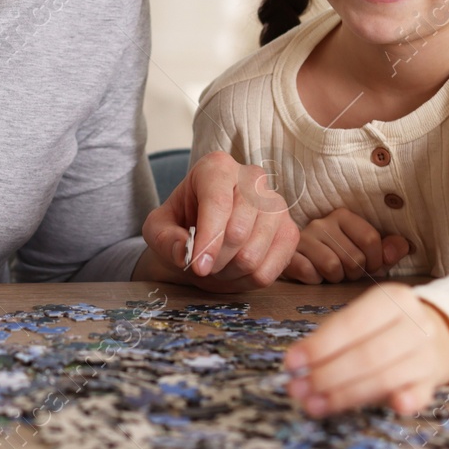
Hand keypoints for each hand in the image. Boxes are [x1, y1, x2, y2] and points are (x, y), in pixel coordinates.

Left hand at [135, 150, 299, 291]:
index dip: (208, 239)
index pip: (218, 203)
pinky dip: (247, 280)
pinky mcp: (290, 232)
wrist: (207, 232)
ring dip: (228, 272)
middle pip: (237, 232)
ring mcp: (276, 205)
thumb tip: (185, 254)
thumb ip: (165, 240)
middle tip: (202, 264)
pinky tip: (236, 269)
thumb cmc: (183, 224)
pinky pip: (271, 271)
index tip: (197, 266)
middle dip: (214, 260)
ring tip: (218, 264)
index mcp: (217, 167)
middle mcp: (252, 178)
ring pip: (253, 255)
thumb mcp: (158, 228)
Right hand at [281, 207, 410, 283]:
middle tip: (346, 271)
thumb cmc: (336, 256)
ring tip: (331, 273)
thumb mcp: (366, 251)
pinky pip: (310, 273)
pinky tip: (314, 274)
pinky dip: (315, 280)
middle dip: (354, 272)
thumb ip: (388, 249)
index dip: (375, 261)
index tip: (370, 267)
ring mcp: (304, 238)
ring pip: (333, 267)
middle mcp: (322, 222)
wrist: (297, 261)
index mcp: (343, 216)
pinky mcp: (289, 254)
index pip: (370, 239)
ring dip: (335, 278)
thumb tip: (402, 248)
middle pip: (354, 257)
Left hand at [283, 283, 448, 416]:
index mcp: (393, 299)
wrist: (440, 336)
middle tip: (297, 390)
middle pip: (367, 353)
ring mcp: (427, 355)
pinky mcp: (433, 382)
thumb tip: (296, 363)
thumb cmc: (386, 328)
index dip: (320, 346)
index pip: (352, 323)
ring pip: (386, 376)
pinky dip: (408, 399)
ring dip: (346, 395)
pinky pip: (422, 393)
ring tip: (313, 405)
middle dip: (327, 375)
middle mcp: (415, 324)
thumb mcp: (364, 319)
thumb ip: (332, 338)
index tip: (291, 363)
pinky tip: (396, 405)